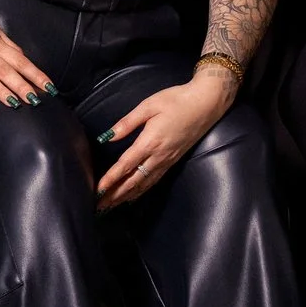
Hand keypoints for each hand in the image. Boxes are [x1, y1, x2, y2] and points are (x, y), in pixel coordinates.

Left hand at [96, 68, 236, 209]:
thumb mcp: (149, 105)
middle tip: (99, 207)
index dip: (110, 179)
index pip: (125, 165)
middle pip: (133, 180)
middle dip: (115, 194)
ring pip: (144, 183)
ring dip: (127, 196)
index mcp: (150, 142)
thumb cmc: (178, 100)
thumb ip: (128, 122)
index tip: (97, 191)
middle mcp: (159, 155)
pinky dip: (142, 190)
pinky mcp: (174, 159)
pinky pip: (155, 180)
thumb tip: (108, 136)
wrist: (207, 102)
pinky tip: (135, 195)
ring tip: (112, 206)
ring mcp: (168, 159)